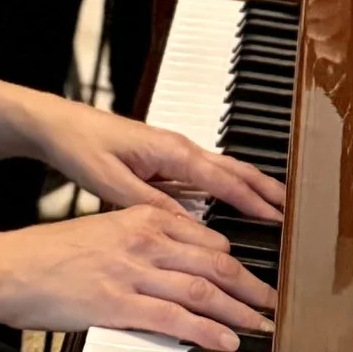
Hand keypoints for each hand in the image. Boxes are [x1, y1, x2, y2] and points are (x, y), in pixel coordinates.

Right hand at [0, 200, 273, 351]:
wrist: (7, 268)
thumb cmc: (48, 255)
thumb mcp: (102, 232)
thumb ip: (140, 241)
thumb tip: (174, 260)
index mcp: (140, 216)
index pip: (206, 236)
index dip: (238, 260)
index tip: (254, 276)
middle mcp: (143, 239)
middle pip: (215, 262)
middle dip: (251, 285)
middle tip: (273, 303)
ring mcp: (132, 271)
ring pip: (203, 289)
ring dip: (239, 311)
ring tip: (260, 326)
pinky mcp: (118, 304)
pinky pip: (175, 318)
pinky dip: (207, 330)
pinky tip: (225, 341)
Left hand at [34, 97, 285, 225]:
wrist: (60, 126)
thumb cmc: (83, 147)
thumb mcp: (113, 183)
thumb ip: (151, 204)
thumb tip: (187, 224)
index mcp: (172, 151)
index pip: (224, 180)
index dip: (253, 201)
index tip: (278, 218)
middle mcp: (179, 149)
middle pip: (234, 170)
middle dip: (264, 189)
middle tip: (292, 211)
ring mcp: (173, 153)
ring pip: (223, 171)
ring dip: (249, 187)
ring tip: (273, 207)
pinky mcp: (164, 160)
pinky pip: (205, 175)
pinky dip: (226, 187)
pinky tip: (231, 202)